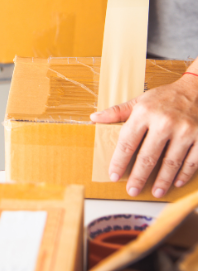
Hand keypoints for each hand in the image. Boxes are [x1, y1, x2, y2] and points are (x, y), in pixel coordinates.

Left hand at [90, 73, 197, 197]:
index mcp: (144, 112)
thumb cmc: (164, 97)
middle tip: (132, 190)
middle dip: (138, 177)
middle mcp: (164, 122)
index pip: (127, 141)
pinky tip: (175, 183)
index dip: (119, 161)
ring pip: (171, 163)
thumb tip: (94, 118)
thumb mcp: (139, 100)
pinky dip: (183, 174)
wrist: (196, 90)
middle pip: (148, 156)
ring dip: (162, 180)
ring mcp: (185, 131)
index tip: (114, 175)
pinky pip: (191, 162)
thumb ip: (117, 112)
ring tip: (155, 192)